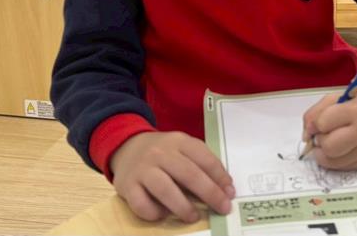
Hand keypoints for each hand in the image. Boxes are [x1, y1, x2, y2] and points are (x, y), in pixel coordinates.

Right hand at [110, 131, 234, 222]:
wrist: (126, 146)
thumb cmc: (162, 152)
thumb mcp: (182, 147)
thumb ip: (200, 162)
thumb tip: (223, 188)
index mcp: (179, 141)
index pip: (204, 158)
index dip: (220, 177)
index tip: (230, 193)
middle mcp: (160, 153)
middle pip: (189, 174)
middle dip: (209, 193)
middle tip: (222, 208)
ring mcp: (142, 169)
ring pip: (165, 189)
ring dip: (183, 206)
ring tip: (194, 216)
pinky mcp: (127, 185)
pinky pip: (141, 203)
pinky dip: (154, 212)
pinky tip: (163, 214)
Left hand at [301, 86, 356, 169]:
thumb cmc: (355, 105)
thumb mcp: (333, 100)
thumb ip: (313, 114)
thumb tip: (306, 138)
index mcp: (356, 111)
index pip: (323, 123)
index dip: (316, 124)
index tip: (319, 122)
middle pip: (328, 147)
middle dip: (320, 141)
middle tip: (323, 134)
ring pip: (331, 161)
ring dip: (323, 152)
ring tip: (330, 141)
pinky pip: (339, 167)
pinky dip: (332, 159)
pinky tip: (338, 148)